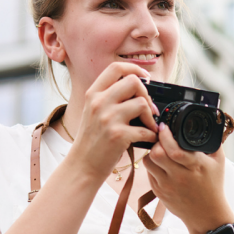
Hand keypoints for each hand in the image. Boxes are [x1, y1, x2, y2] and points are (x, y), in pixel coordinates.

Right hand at [69, 62, 159, 179]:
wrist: (82, 165)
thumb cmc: (92, 139)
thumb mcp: (93, 112)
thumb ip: (110, 97)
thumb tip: (139, 87)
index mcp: (93, 94)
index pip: (116, 68)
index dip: (135, 69)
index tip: (146, 78)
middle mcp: (99, 102)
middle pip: (134, 82)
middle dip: (147, 94)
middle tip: (148, 109)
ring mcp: (107, 118)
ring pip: (142, 103)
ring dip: (152, 116)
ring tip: (149, 126)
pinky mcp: (117, 135)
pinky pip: (146, 129)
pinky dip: (152, 135)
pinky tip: (148, 138)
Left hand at [142, 122, 233, 233]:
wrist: (207, 214)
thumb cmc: (214, 186)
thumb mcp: (219, 163)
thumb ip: (213, 143)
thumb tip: (209, 125)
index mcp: (196, 167)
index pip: (174, 149)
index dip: (165, 136)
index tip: (164, 127)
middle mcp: (180, 176)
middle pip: (157, 154)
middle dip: (157, 142)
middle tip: (161, 138)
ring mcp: (167, 185)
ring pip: (149, 162)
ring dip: (152, 153)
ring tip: (160, 151)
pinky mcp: (159, 192)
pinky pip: (149, 173)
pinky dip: (152, 165)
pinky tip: (161, 164)